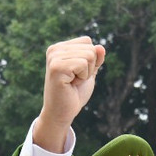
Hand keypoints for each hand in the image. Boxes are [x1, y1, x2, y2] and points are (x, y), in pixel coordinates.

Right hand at [34, 37, 104, 151]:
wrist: (62, 113)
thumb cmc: (74, 93)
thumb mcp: (89, 72)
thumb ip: (95, 58)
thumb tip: (101, 47)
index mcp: (60, 48)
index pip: (87, 42)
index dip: (90, 60)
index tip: (76, 74)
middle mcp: (54, 49)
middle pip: (90, 48)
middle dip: (89, 68)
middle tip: (74, 80)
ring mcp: (54, 57)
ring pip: (89, 55)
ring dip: (86, 74)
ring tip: (72, 82)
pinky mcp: (56, 67)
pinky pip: (83, 64)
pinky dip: (82, 77)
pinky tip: (70, 84)